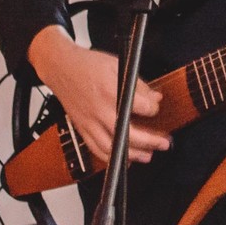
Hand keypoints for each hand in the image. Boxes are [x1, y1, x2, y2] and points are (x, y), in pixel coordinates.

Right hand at [27, 26, 169, 164]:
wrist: (61, 68)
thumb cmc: (89, 65)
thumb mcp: (119, 66)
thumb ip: (139, 85)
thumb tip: (156, 98)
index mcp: (112, 91)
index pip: (141, 107)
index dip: (153, 109)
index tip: (155, 109)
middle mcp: (100, 110)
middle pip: (128, 133)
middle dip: (150, 141)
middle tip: (164, 144)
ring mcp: (90, 122)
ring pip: (112, 147)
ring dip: (132, 154)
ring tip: (148, 156)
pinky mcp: (82, 129)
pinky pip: (96, 149)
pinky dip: (111, 157)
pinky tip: (124, 160)